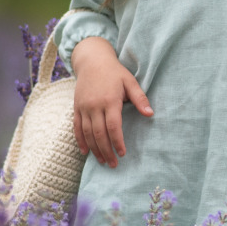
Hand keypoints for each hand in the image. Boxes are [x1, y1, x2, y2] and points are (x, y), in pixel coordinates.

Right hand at [71, 36, 151, 167]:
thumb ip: (140, 98)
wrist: (92, 61)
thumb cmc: (115, 72)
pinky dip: (80, 141)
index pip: (113, 126)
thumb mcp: (130, 82)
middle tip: (113, 164)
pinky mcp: (76, 108)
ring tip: (102, 161)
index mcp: (110, 100)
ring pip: (87, 133)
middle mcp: (94, 106)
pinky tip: (86, 152)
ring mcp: (83, 107)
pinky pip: (77, 127)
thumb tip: (150, 114)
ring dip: (94, 149)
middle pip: (99, 134)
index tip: (123, 153)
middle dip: (106, 151)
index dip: (117, 142)